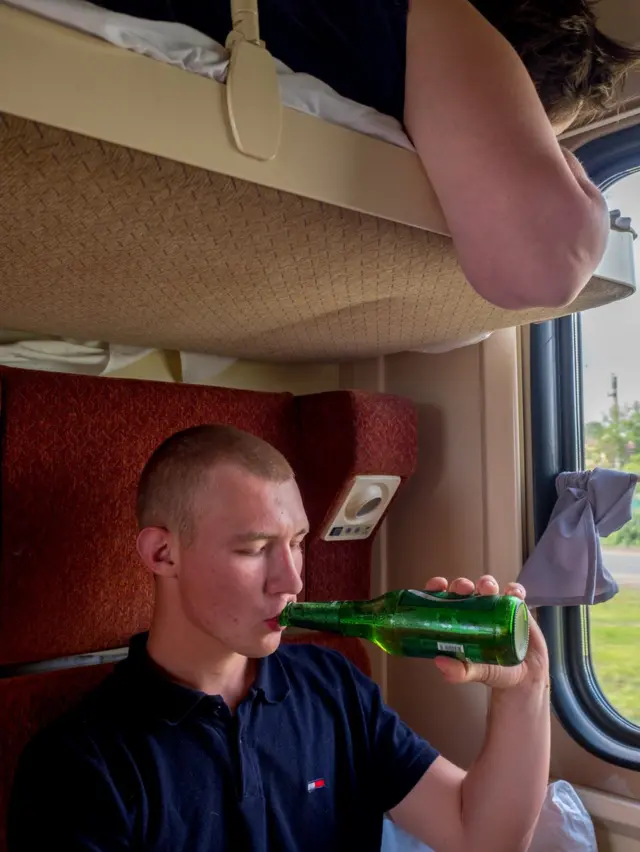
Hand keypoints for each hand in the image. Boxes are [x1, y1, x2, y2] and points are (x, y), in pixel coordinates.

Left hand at [425, 575, 548, 689]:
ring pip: (487, 586)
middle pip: (464, 588)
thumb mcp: (474, 672)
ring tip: (488, 589)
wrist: (525, 677)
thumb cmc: (494, 671)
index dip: (437, 587)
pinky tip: (513, 593)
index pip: (442, 598)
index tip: (439, 585)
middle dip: (462, 584)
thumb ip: (458, 672)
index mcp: (458, 620)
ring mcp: (495, 606)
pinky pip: (515, 592)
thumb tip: (438, 661)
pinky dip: (514, 589)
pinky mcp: (517, 606)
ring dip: (486, 583)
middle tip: (465, 589)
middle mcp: (474, 609)